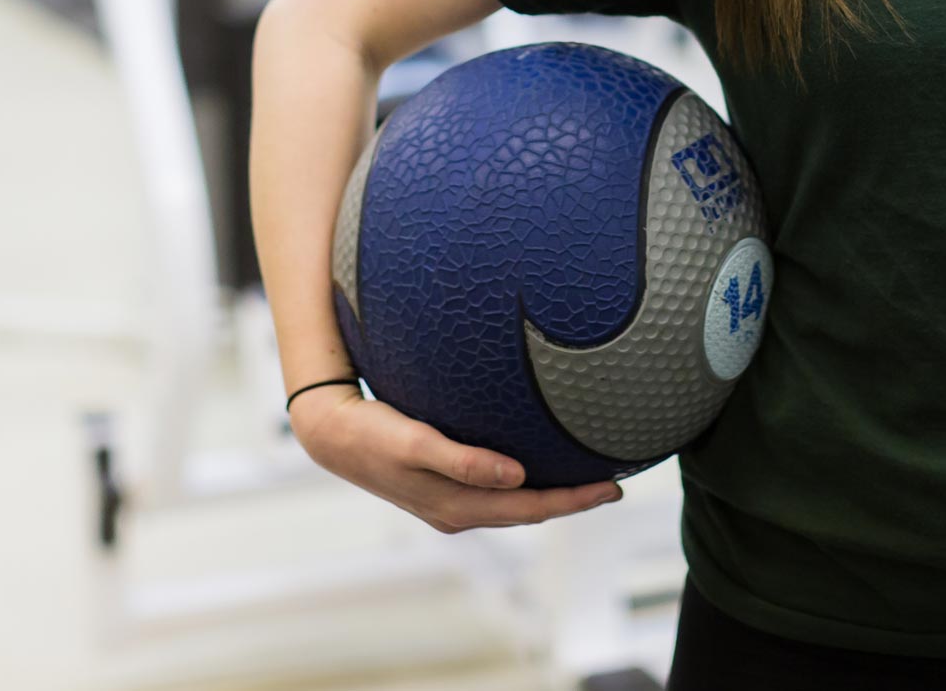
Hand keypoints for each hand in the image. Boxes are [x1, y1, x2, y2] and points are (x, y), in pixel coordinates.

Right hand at [288, 384, 623, 532]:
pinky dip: (524, 484)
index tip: (613, 487)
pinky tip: (536, 465)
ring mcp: (449, 502)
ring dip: (551, 494)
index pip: (530, 509)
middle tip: (615, 484)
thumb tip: (517, 476)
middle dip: (573, 500)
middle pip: (529, 511)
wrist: (330, 433)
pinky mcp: (441, 487)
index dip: (574, 501)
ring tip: (585, 476)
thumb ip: (464, 461)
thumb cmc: (373, 433)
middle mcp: (458, 511)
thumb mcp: (416, 443)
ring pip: (514, 505)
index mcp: (457, 506)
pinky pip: (495, 492)